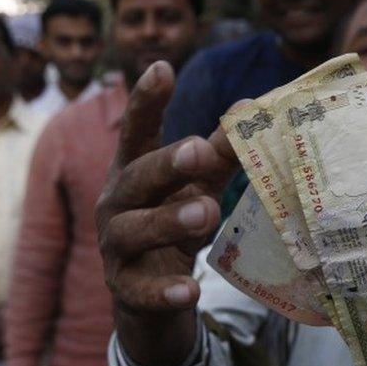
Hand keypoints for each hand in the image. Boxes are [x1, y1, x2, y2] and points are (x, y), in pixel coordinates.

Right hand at [95, 61, 238, 365]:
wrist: (150, 299)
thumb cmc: (174, 226)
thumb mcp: (196, 187)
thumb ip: (217, 154)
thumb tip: (250, 108)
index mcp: (133, 172)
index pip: (135, 133)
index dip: (145, 102)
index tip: (162, 67)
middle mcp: (116, 205)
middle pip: (135, 178)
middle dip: (166, 164)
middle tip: (199, 151)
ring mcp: (116, 248)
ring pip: (133, 231)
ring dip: (168, 220)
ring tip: (207, 213)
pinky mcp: (124, 289)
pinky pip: (140, 290)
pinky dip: (163, 291)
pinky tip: (189, 291)